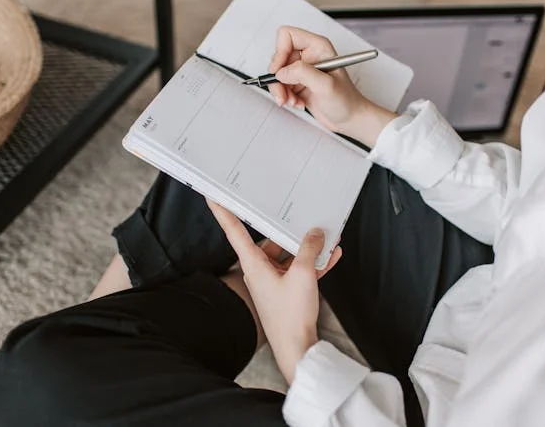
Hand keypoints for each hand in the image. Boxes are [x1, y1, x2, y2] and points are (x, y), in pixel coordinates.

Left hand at [207, 199, 341, 382]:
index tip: (213, 195)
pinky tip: (331, 256)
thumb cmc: (291, 316)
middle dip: (290, 232)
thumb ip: (309, 249)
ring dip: (307, 249)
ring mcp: (272, 282)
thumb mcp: (304, 275)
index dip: (223, 211)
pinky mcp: (285, 292)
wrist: (297, 349)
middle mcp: (259, 271)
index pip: (234, 230)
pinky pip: (298, 270)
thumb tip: (315, 233)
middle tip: (303, 217)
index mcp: (253, 264)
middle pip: (270, 242)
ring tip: (326, 238)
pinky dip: (313, 263)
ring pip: (288, 256)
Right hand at [268, 26, 397, 146]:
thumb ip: (303, 73)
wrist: (350, 119)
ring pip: (278, 73)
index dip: (279, 52)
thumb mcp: (326, 85)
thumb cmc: (347, 101)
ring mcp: (303, 69)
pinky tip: (297, 103)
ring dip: (281, 90)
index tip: (279, 71)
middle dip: (278, 78)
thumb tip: (282, 72)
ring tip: (292, 101)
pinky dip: (285, 96)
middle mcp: (309, 55)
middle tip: (284, 93)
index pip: (287, 36)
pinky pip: (281, 86)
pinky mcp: (299, 83)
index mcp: (318, 46)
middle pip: (279, 57)